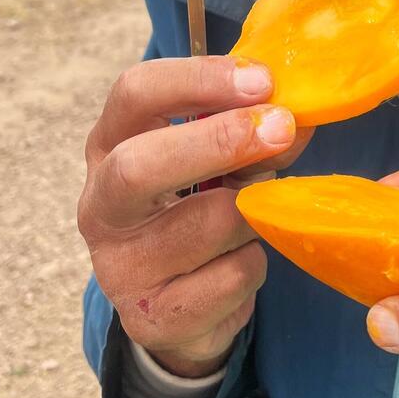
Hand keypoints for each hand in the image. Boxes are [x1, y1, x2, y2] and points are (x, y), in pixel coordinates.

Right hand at [78, 57, 313, 377]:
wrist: (179, 309)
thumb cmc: (198, 208)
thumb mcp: (217, 161)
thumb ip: (251, 132)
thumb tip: (298, 114)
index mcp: (109, 145)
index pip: (134, 93)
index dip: (199, 79)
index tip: (262, 80)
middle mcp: (99, 205)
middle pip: (140, 165)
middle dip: (218, 142)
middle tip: (282, 128)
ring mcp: (118, 267)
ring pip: (207, 223)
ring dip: (255, 211)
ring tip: (260, 213)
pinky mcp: (151, 318)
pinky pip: (230, 276)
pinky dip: (255, 262)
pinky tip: (244, 259)